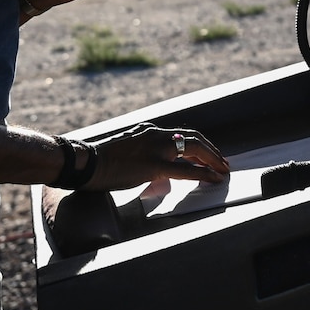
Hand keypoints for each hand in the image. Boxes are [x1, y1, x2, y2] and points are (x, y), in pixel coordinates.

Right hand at [82, 123, 229, 191]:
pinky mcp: (154, 165)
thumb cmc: (102, 161)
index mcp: (149, 130)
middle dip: (211, 151)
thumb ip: (144, 151)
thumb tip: (157, 166)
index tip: (209, 155)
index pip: (181, 134)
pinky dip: (203, 174)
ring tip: (222, 170)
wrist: (87, 163)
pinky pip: (185, 170)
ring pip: (194, 149)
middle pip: (193, 138)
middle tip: (222, 163)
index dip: (199, 144)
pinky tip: (212, 179)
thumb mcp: (128, 149)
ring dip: (212, 160)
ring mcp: (156, 149)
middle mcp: (156, 135)